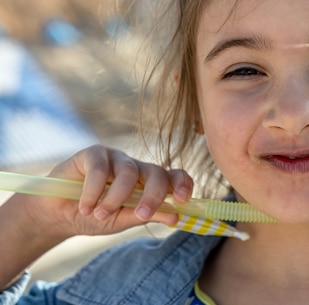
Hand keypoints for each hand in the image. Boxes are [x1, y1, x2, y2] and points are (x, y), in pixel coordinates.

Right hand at [24, 145, 193, 238]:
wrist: (58, 215)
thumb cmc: (95, 216)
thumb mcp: (123, 221)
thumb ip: (148, 216)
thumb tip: (175, 217)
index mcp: (149, 183)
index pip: (174, 176)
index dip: (183, 184)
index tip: (183, 200)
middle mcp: (136, 167)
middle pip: (156, 172)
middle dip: (153, 195)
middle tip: (142, 215)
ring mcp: (116, 158)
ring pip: (128, 172)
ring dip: (115, 198)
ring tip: (99, 215)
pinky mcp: (93, 153)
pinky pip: (100, 169)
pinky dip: (93, 191)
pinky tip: (84, 206)